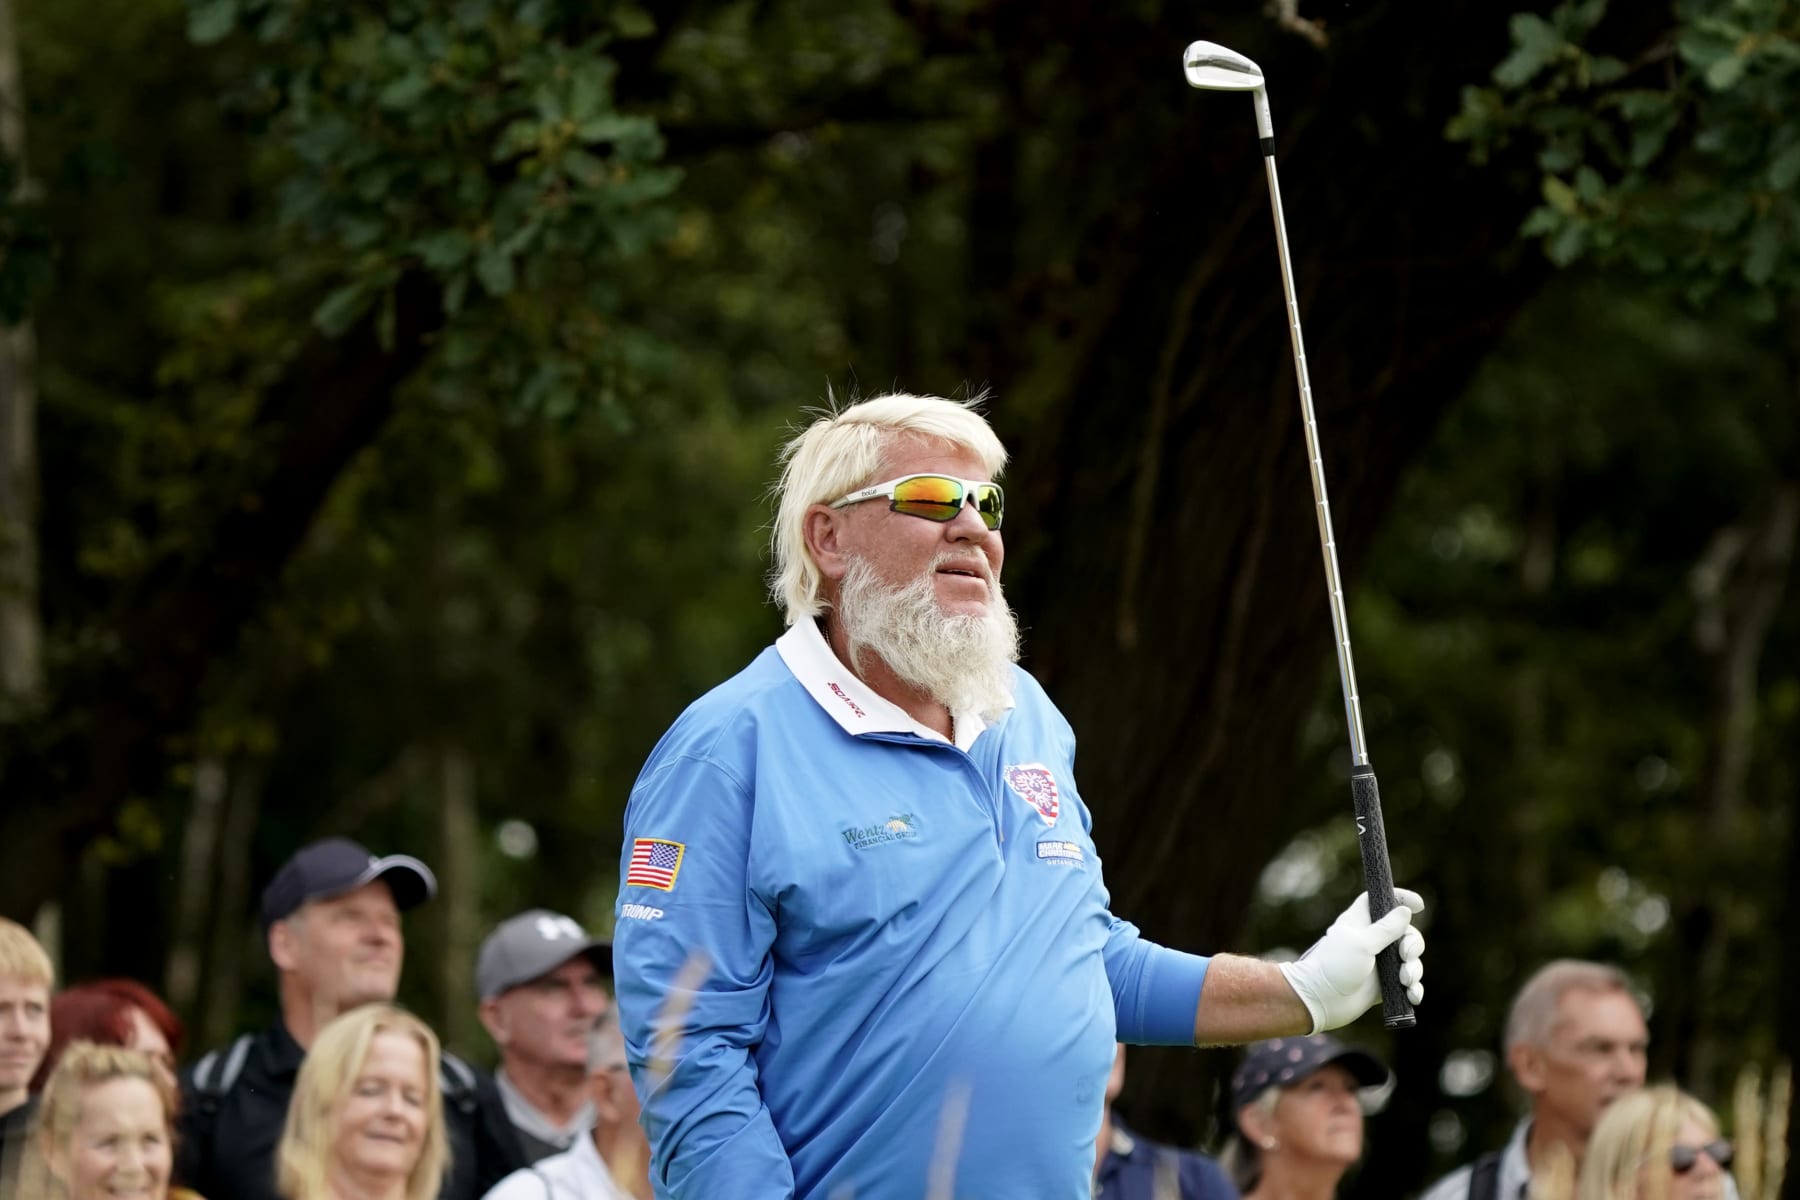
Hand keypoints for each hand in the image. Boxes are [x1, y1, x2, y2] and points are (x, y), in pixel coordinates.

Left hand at [1278, 890, 1424, 1032]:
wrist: (1320, 1000)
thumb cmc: (1335, 966)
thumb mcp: (1361, 943)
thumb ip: (1385, 929)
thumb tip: (1405, 911)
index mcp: (1361, 922)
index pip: (1381, 901)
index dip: (1400, 898)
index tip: (1419, 905)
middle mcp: (1372, 940)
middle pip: (1405, 932)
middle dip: (1413, 944)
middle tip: (1405, 955)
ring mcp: (1379, 963)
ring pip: (1410, 959)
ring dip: (1414, 969)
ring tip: (1405, 981)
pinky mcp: (1384, 985)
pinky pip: (1408, 984)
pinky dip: (1413, 988)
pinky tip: (1411, 995)